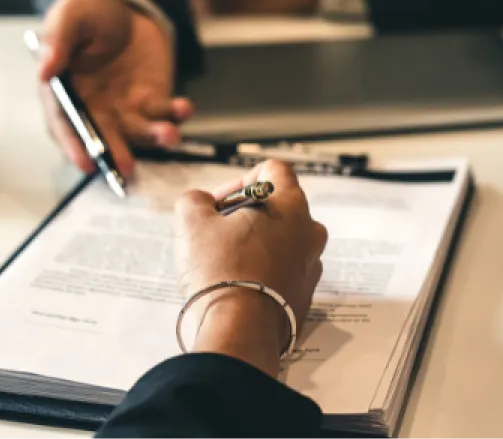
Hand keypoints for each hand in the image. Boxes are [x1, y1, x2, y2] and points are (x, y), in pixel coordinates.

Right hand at [38, 0, 193, 177]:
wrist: (124, 6)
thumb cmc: (88, 13)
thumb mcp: (70, 15)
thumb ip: (58, 41)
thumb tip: (44, 71)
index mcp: (65, 93)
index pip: (66, 125)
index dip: (75, 146)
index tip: (85, 164)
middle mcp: (94, 108)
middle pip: (104, 136)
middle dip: (116, 152)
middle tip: (127, 168)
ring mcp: (125, 108)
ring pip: (139, 131)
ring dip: (153, 137)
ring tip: (168, 134)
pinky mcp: (153, 100)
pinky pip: (165, 113)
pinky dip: (176, 114)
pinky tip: (184, 107)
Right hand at [174, 160, 327, 375]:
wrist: (241, 333)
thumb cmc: (221, 271)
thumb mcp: (191, 222)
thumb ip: (194, 200)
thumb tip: (200, 203)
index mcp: (291, 205)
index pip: (273, 170)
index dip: (239, 179)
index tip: (219, 204)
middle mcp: (310, 232)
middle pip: (278, 207)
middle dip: (246, 215)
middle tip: (217, 233)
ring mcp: (310, 266)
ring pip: (281, 242)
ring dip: (254, 245)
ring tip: (224, 263)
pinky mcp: (305, 297)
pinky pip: (282, 273)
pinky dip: (263, 273)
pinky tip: (237, 286)